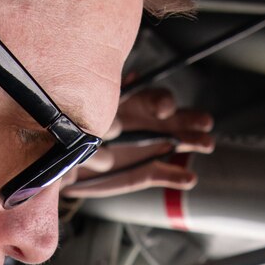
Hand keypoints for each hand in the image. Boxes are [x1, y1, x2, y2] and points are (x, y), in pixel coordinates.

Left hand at [61, 86, 215, 199]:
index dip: (161, 101)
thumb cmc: (68, 130)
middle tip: (204, 122)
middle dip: (189, 117)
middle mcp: (143, 122)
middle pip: (172, 116)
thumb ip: (98, 106)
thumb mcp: (77, 114)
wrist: (58, 158)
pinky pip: (159, 172)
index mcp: (128, 104)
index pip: (152, 98)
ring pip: (174, 141)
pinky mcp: (142, 171)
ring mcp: (146, 146)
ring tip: (206, 144)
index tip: (164, 109)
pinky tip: (188, 178)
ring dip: (192, 141)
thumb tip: (122, 86)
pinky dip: (174, 176)